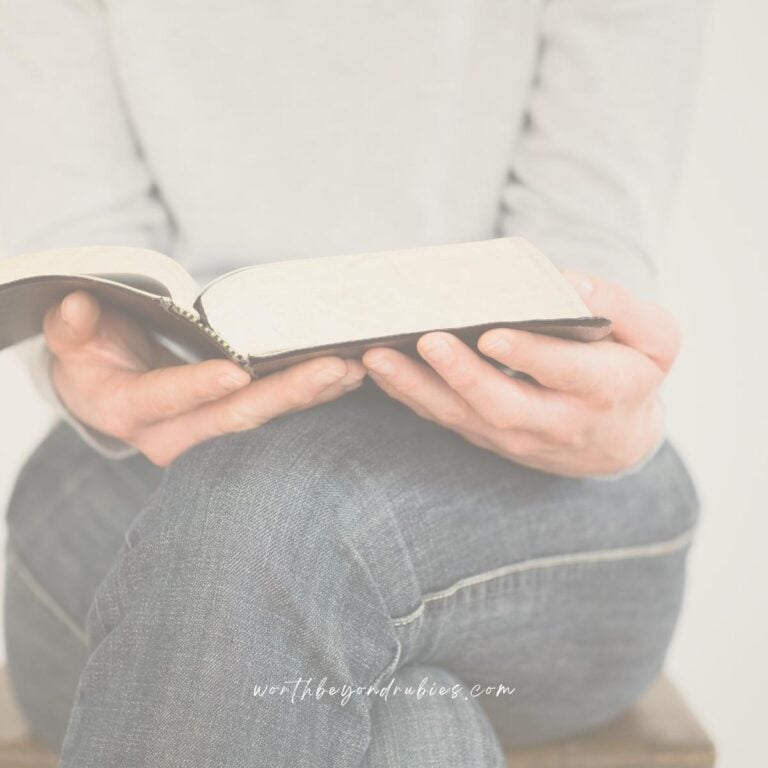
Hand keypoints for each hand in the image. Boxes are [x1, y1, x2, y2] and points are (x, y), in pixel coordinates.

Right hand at [44, 291, 365, 465]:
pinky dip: (312, 396)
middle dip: (287, 392)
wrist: (109, 392)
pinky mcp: (234, 427)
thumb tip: (78, 307)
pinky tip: (346, 377)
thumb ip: (71, 327)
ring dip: (312, 396)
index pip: (167, 399)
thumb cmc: (93, 359)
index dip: (199, 386)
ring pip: (267, 420)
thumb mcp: (71, 342)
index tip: (236, 370)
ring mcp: (210, 436)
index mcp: (131, 411)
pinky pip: (278, 415)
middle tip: (334, 367)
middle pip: (236, 417)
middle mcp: (175, 435)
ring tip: (353, 369)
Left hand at [362, 272, 678, 476]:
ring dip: (416, 388)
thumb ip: (622, 308)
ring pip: (462, 417)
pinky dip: (409, 395)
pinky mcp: (486, 436)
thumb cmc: (632, 375)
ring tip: (377, 356)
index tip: (493, 333)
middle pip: (502, 405)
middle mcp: (555, 422)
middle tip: (428, 340)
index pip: (563, 373)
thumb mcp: (655, 339)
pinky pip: (444, 418)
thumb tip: (570, 284)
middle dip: (462, 374)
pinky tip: (379, 369)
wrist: (615, 440)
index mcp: (602, 391)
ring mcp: (515, 437)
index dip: (528, 354)